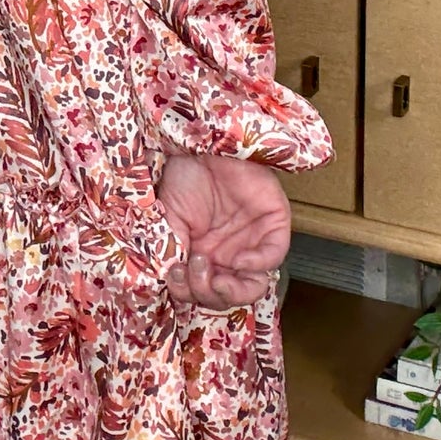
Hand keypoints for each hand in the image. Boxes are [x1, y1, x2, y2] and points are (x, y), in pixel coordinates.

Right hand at [156, 150, 291, 311]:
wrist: (199, 144)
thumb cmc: (182, 177)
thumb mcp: (167, 221)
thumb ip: (171, 252)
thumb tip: (170, 282)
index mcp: (202, 255)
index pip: (203, 292)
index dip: (190, 293)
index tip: (175, 276)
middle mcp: (227, 253)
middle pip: (226, 295)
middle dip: (207, 293)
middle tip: (192, 271)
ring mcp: (251, 241)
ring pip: (253, 285)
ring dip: (231, 290)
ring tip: (211, 273)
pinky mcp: (273, 224)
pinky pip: (273, 256)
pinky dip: (257, 265)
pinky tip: (239, 260)